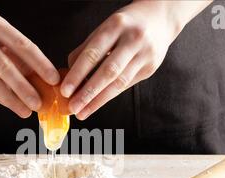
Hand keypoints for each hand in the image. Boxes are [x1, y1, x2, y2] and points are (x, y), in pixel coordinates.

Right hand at [0, 8, 59, 117]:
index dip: (40, 64)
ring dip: (10, 98)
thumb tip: (39, 77)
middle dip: (23, 88)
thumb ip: (15, 53)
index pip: (22, 45)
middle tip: (38, 103)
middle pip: (4, 66)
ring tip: (25, 110)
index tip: (53, 79)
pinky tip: (9, 104)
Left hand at [60, 1, 192, 119]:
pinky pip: (126, 85)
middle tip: (73, 107)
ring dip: (98, 100)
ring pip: (119, 83)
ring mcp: (145, 55)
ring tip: (83, 112)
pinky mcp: (150, 68)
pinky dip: (109, 95)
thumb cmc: (124, 25)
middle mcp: (133, 40)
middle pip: (108, 72)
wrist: (159, 19)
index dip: (78, 74)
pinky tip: (96, 103)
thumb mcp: (104, 28)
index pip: (93, 54)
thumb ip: (86, 49)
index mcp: (116, 26)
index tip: (65, 91)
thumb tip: (69, 76)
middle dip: (88, 92)